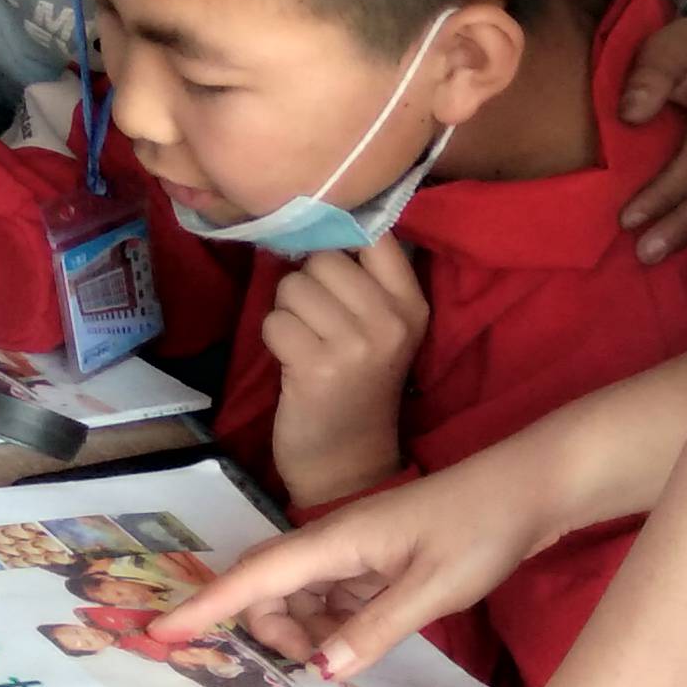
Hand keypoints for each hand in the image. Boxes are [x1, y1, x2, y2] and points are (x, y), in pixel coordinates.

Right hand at [153, 457, 556, 676]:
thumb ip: (376, 630)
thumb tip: (320, 669)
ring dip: (305, 632)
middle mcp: (336, 541)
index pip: (256, 576)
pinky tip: (360, 640)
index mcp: (339, 540)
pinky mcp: (376, 561)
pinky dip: (334, 624)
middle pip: (268, 588)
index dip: (206, 606)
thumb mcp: (434, 588)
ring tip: (346, 655)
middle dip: (268, 630)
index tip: (159, 631)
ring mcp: (356, 551)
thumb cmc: (483, 529)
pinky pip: (333, 598)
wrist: (529, 489)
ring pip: (300, 597)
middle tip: (314, 666)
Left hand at [263, 241, 428, 504]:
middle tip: (317, 322)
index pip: (375, 236)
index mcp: (413, 306)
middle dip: (307, 284)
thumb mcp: (382, 332)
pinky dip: (274, 340)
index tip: (334, 271)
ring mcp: (356, 345)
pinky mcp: (318, 367)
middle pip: (324, 258)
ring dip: (287, 312)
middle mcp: (391, 321)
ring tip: (305, 344)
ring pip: (293, 286)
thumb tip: (311, 222)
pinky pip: (275, 322)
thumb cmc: (358, 388)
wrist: (347, 464)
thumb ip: (363, 280)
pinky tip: (292, 364)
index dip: (340, 242)